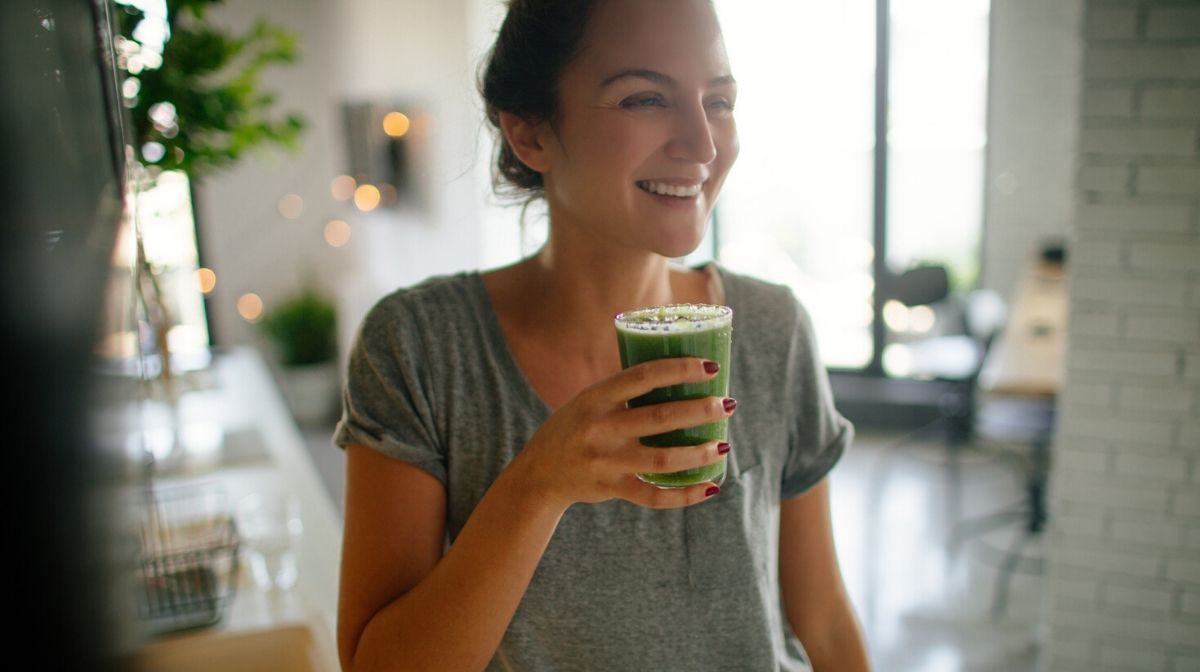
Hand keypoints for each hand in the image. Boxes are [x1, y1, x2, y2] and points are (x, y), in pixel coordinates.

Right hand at [507, 357, 734, 511]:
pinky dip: (685, 494)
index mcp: (596, 398)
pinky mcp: (611, 488)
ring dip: (699, 452)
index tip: (709, 368)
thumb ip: (624, 390)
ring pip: (662, 458)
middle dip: (700, 410)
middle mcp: (600, 428)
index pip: (642, 377)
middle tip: (727, 404)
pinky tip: (710, 486)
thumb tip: (678, 372)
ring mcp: (606, 461)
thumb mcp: (589, 400)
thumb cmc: (575, 427)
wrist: (539, 473)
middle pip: (660, 418)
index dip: (679, 370)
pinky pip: (654, 496)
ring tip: (723, 444)